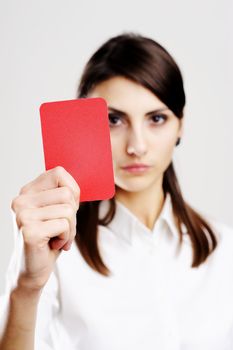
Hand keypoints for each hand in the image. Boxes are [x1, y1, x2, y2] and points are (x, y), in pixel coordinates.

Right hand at [11, 166, 79, 289]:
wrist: (32, 271)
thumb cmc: (47, 240)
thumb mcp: (56, 212)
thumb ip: (63, 195)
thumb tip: (77, 187)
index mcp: (28, 192)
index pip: (59, 172)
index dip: (72, 191)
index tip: (67, 208)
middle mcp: (21, 200)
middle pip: (67, 194)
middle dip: (72, 215)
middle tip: (61, 229)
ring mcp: (23, 215)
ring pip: (68, 210)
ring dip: (70, 229)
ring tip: (57, 238)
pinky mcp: (29, 230)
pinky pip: (64, 225)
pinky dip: (65, 238)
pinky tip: (52, 245)